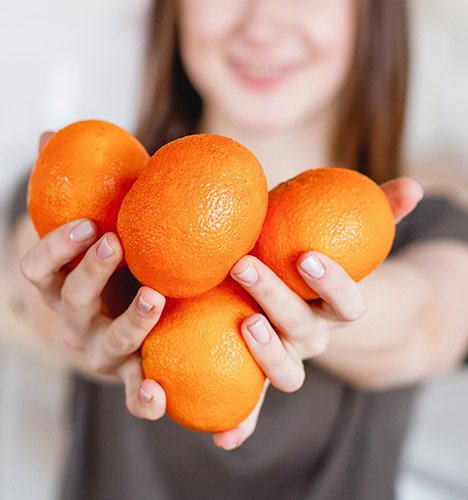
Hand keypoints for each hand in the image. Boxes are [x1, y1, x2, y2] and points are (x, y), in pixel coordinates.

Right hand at [19, 132, 167, 420]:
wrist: (111, 316)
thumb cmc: (108, 262)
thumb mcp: (92, 225)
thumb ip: (76, 186)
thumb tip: (48, 133)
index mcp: (59, 284)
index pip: (39, 267)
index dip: (55, 246)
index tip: (85, 222)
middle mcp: (73, 319)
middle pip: (72, 300)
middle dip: (91, 272)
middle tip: (116, 241)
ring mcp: (101, 350)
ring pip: (108, 342)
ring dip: (129, 323)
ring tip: (155, 298)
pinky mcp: (130, 373)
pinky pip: (133, 391)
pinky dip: (143, 398)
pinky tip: (161, 397)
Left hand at [212, 176, 423, 449]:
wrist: (313, 309)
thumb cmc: (323, 266)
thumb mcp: (349, 240)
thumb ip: (382, 214)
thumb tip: (413, 185)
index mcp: (335, 311)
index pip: (347, 302)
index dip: (333, 283)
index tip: (307, 256)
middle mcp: (315, 339)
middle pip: (303, 329)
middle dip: (277, 300)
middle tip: (244, 266)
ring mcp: (288, 359)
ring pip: (282, 368)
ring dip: (263, 354)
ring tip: (242, 324)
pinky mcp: (259, 374)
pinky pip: (254, 404)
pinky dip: (243, 423)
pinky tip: (223, 437)